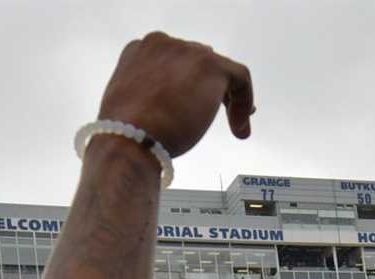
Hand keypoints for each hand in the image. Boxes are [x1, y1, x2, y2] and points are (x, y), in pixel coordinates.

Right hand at [97, 32, 253, 157]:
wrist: (130, 137)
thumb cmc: (129, 133)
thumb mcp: (135, 107)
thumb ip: (152, 97)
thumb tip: (172, 107)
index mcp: (140, 51)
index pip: (175, 62)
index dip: (193, 83)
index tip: (203, 104)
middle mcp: (162, 44)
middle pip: (199, 63)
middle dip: (214, 88)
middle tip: (229, 114)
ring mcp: (186, 52)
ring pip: (220, 71)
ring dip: (231, 99)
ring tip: (237, 128)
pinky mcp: (210, 65)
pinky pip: (240, 77)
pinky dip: (245, 101)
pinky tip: (240, 127)